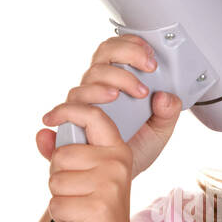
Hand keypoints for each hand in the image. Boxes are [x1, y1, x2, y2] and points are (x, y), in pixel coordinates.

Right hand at [36, 34, 181, 180]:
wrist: (121, 175)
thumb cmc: (136, 147)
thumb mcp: (160, 130)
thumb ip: (169, 112)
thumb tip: (165, 97)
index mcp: (115, 83)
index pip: (115, 52)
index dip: (130, 46)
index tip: (149, 59)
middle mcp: (96, 90)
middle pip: (101, 61)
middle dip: (124, 59)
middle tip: (145, 74)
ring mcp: (82, 107)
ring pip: (84, 85)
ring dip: (100, 86)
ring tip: (116, 95)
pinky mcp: (70, 127)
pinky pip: (58, 120)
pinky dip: (55, 118)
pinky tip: (52, 124)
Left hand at [36, 100, 138, 221]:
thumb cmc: (92, 210)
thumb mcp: (82, 176)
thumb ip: (62, 152)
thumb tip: (40, 134)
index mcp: (116, 151)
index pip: (93, 116)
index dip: (68, 110)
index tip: (49, 117)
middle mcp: (116, 164)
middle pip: (62, 155)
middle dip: (59, 175)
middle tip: (78, 193)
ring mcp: (109, 186)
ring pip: (56, 181)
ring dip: (59, 197)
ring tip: (79, 207)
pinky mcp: (98, 209)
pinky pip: (56, 204)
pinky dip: (60, 216)